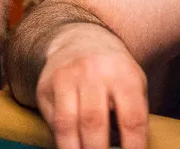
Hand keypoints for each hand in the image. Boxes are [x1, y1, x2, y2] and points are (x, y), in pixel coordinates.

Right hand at [36, 23, 148, 148]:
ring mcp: (65, 77)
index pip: (131, 118)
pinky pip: (52, 119)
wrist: (79, 41)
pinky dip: (62, 139)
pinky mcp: (45, 85)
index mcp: (123, 74)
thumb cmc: (114, 74)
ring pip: (67, 122)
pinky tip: (71, 146)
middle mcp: (92, 72)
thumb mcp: (134, 85)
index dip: (133, 146)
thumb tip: (125, 148)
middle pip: (94, 121)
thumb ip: (133, 115)